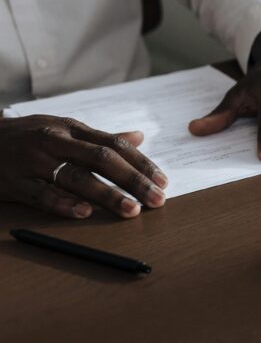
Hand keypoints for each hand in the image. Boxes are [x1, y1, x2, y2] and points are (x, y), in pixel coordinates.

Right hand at [0, 117, 166, 218]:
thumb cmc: (29, 136)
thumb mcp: (64, 129)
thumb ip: (101, 137)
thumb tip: (139, 137)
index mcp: (72, 129)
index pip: (115, 145)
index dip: (141, 164)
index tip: (163, 181)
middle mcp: (55, 142)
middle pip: (102, 160)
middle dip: (133, 180)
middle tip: (157, 199)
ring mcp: (33, 161)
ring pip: (76, 177)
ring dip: (107, 195)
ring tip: (131, 210)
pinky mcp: (13, 182)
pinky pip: (41, 195)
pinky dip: (63, 204)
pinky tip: (84, 213)